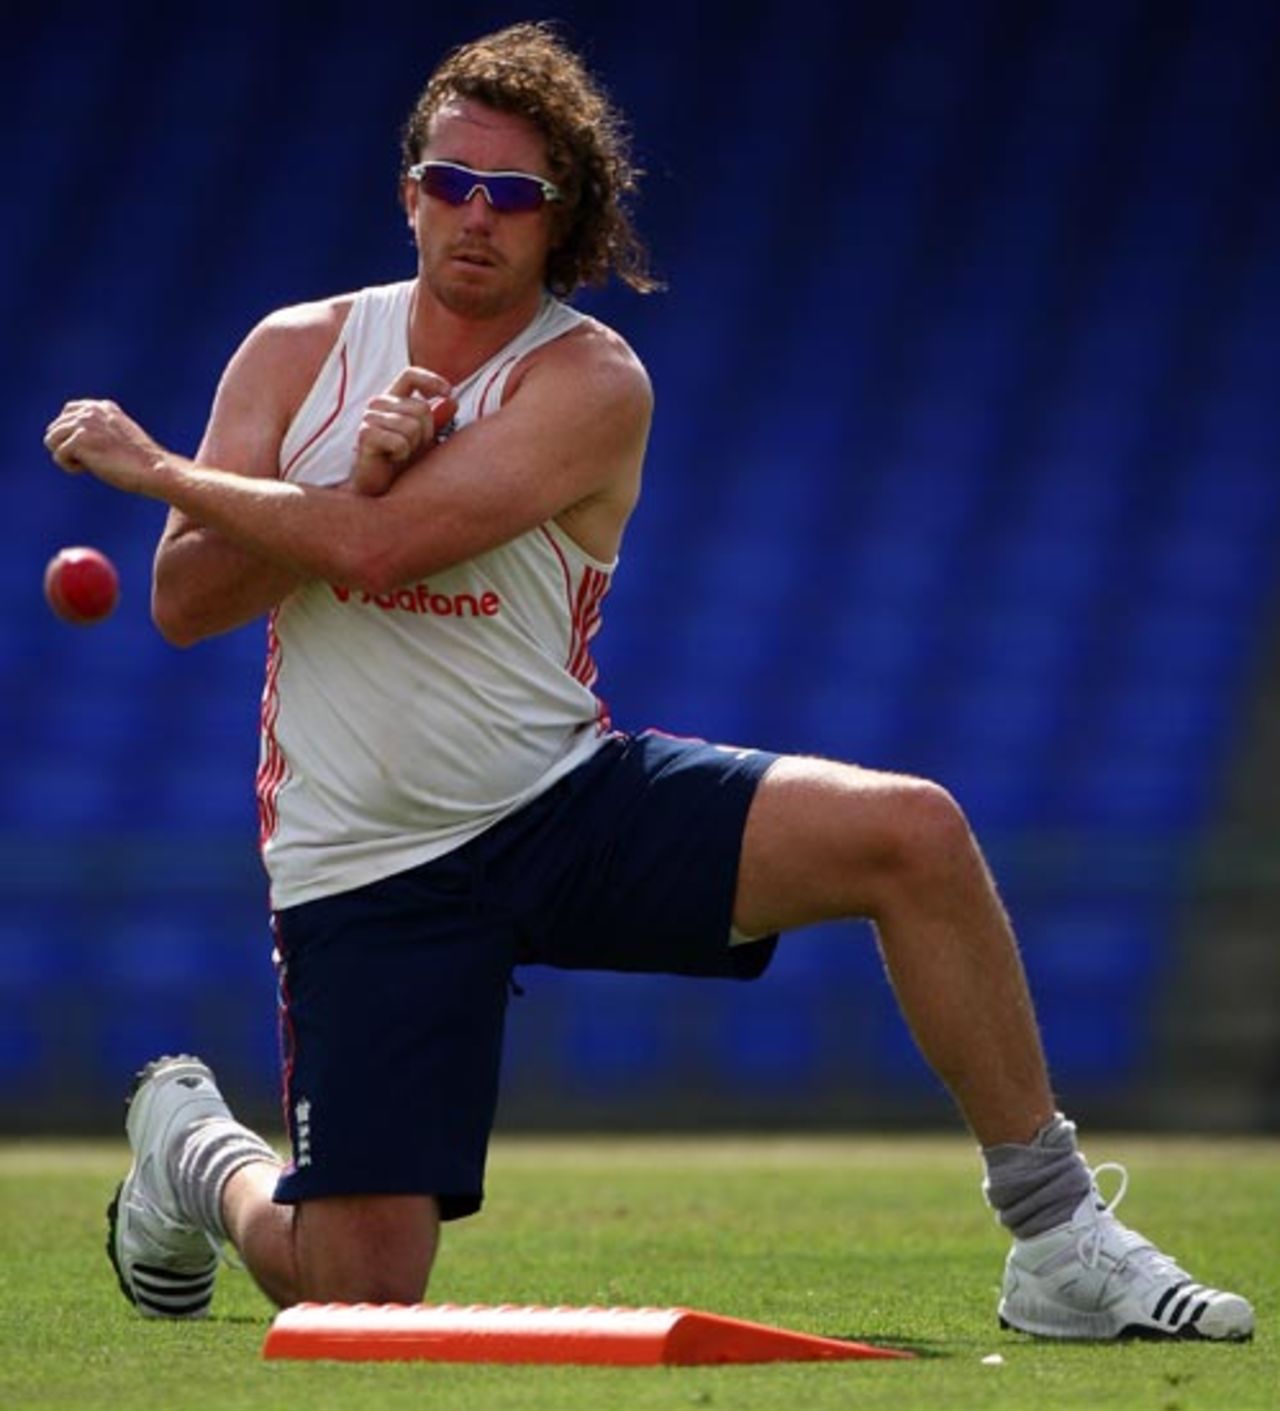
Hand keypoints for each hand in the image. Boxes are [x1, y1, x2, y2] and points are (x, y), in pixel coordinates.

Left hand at [44, 399, 164, 494]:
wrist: (153, 469)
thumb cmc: (140, 461)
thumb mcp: (119, 435)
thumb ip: (98, 428)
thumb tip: (68, 438)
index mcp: (102, 406)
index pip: (69, 412)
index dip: (72, 433)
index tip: (91, 449)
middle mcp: (91, 411)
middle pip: (56, 427)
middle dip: (68, 446)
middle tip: (90, 459)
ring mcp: (84, 424)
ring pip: (52, 439)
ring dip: (66, 455)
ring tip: (87, 464)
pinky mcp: (80, 441)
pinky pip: (58, 456)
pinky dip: (70, 467)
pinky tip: (88, 470)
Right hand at [349, 367, 457, 496]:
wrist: (379, 490)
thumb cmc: (401, 463)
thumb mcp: (425, 440)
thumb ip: (438, 420)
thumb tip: (452, 401)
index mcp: (393, 399)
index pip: (410, 375)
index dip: (431, 380)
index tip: (449, 392)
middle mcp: (379, 403)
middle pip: (421, 408)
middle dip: (426, 433)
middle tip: (413, 448)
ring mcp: (370, 417)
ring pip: (412, 426)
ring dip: (413, 446)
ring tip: (400, 454)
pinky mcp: (365, 434)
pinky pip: (400, 441)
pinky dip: (401, 454)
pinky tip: (391, 459)